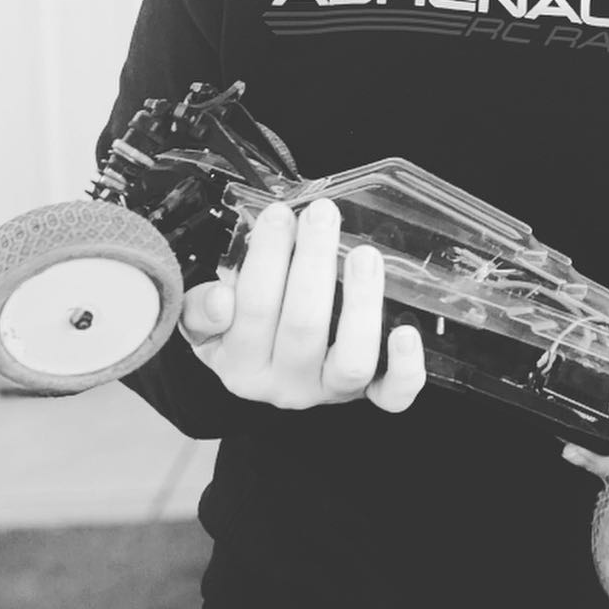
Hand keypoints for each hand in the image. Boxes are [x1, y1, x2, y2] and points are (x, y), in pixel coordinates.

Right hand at [177, 198, 425, 411]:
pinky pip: (393, 395)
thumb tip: (222, 299)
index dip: (268, 258)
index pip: (253, 309)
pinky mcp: (370, 396)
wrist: (269, 373)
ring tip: (364, 254)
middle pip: (303, 327)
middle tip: (322, 214)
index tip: (281, 213)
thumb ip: (201, 308)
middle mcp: (286, 387)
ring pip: (352, 360)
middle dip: (313, 262)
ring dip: (360, 302)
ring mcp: (330, 393)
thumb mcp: (207, 322)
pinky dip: (406, 368)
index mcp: (241, 366)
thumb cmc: (243, 331)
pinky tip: (406, 331)